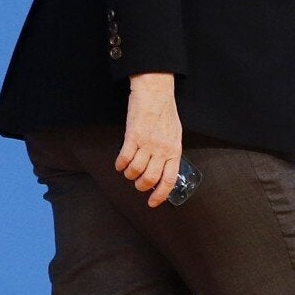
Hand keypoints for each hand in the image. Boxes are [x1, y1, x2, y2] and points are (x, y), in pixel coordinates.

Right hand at [116, 72, 182, 206]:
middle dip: (141, 186)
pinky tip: (120, 163)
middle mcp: (161, 150)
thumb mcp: (175, 134)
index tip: (152, 202)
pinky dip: (120, 164)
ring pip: (135, 170)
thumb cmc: (165, 111)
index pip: (168, 180)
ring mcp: (147, 144)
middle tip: (138, 184)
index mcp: (174, 150)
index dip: (160, 195)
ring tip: (129, 171)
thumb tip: (164, 169)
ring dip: (129, 174)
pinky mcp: (133, 136)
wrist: (155, 92)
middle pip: (150, 179)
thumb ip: (170, 152)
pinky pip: (124, 158)